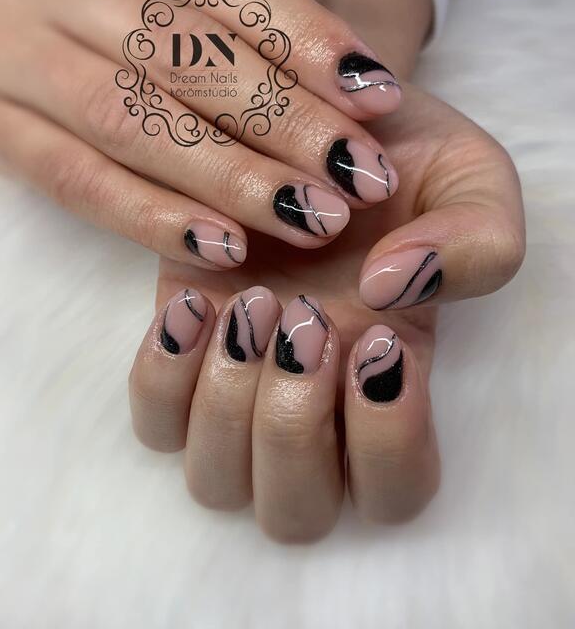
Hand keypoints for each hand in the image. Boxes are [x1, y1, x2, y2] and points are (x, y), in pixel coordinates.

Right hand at [0, 0, 403, 268]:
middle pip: (188, 56)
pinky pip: (75, 181)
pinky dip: (151, 217)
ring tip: (313, 219)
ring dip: (234, 179)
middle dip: (286, 121)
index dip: (303, 37)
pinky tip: (224, 248)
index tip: (378, 93)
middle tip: (362, 175)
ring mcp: (20, 61)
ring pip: (137, 123)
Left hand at [129, 84, 524, 540]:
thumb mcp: (474, 187)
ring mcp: (241, 388)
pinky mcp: (181, 352)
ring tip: (253, 301)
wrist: (321, 117)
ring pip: (216, 481)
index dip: (387, 440)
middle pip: (293, 511)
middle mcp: (314, 406)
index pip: (394, 493)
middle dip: (294, 425)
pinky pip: (154, 422)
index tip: (379, 338)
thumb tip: (388, 288)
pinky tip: (197, 301)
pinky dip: (166, 376)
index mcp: (392, 387)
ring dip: (230, 402)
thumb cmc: (405, 164)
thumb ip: (472, 245)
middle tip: (307, 319)